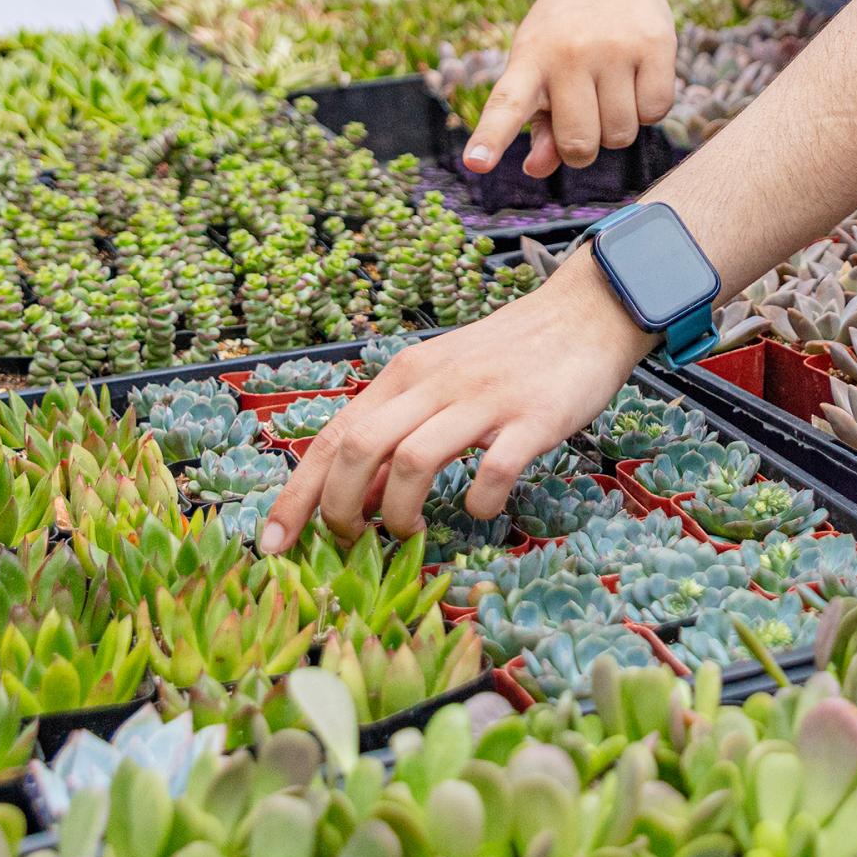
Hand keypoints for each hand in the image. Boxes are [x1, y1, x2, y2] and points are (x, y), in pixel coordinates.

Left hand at [259, 259, 657, 545]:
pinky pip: (493, 470)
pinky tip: (483, 510)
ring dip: (400, 512)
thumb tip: (361, 494)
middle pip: (359, 448)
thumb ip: (400, 428)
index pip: (333, 437)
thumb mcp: (443, 380)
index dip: (296, 494)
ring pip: (414, 461)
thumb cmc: (511, 356)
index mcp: (406, 375)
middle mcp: (436, 384)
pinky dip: (479, 503)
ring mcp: (485, 400)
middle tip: (351, 542)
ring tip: (411, 532)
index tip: (271, 544)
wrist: (586, 313)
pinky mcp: (533, 418)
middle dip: (340, 509)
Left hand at [465, 0, 679, 174]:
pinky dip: (648, 109)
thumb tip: (537, 169)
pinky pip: (655, 113)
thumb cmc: (566, 31)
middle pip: (579, 144)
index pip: (506, 104)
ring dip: (618, 126)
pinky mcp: (656, 45)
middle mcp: (569, 52)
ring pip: (621, 135)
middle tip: (584, 114)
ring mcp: (614, 48)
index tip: (476, 163)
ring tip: (611, 87)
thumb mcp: (538, 66)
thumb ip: (537, 124)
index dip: (491, 137)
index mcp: (529, 59)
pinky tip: (637, 79)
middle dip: (583, 146)